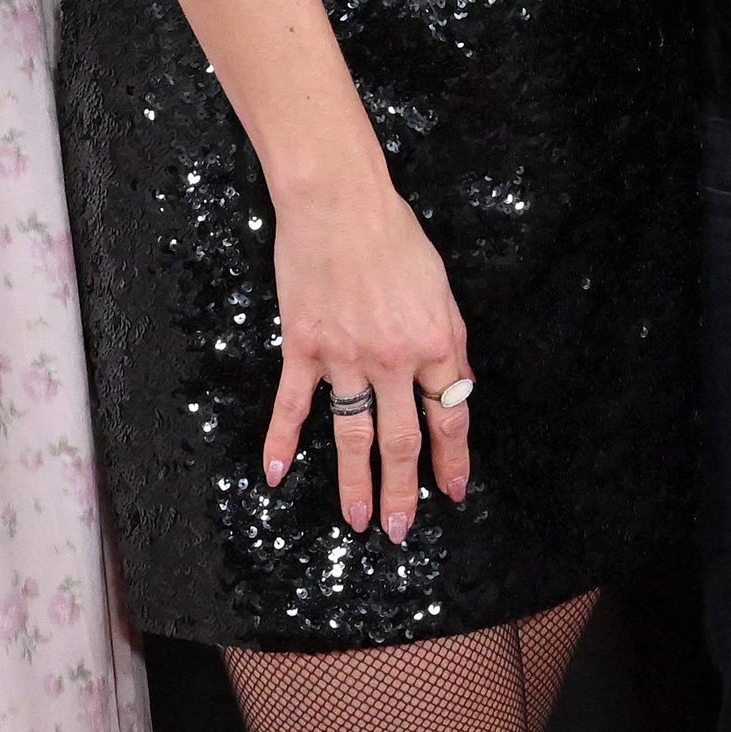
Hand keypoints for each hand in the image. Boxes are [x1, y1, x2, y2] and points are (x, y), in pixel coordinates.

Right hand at [261, 178, 473, 540]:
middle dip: (403, 491)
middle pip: (402, 440)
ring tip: (357, 522)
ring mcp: (345, 357)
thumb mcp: (440, 288)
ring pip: (352, 434)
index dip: (453, 460)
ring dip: (355, 482)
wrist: (339, 202)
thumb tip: (455, 386)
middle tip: (400, 530)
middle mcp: (392, 359)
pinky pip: (293, 404)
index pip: (450, 417)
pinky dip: (281, 441)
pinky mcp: (303, 347)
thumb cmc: (394, 236)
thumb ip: (447, 341)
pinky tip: (275, 475)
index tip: (452, 492)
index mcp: (434, 343)